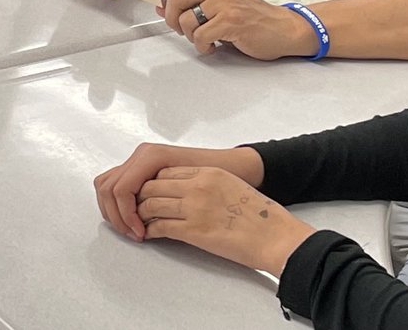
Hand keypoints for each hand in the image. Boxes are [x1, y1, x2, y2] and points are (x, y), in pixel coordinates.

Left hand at [94, 142, 263, 240]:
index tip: (145, 193)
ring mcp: (195, 206)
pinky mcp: (194, 230)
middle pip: (151, 185)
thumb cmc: (258, 214)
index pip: (165, 172)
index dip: (150, 183)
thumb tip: (183, 192)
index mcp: (207, 172)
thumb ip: (204, 183)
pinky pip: (160, 227)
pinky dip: (149, 231)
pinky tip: (148, 235)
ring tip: (137, 224)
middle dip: (137, 198)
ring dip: (139, 216)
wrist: (274, 235)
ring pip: (150, 204)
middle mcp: (198, 185)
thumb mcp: (229, 186)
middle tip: (132, 210)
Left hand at [158, 0, 315, 58]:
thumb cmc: (254, 16)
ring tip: (203, 38)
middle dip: (171, 18)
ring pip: (186, 20)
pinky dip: (202, 46)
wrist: (284, 28)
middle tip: (180, 28)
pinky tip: (212, 45)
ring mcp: (226, 4)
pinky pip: (200, 36)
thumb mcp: (223, 2)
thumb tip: (162, 4)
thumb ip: (195, 1)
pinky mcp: (231, 22)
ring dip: (189, 36)